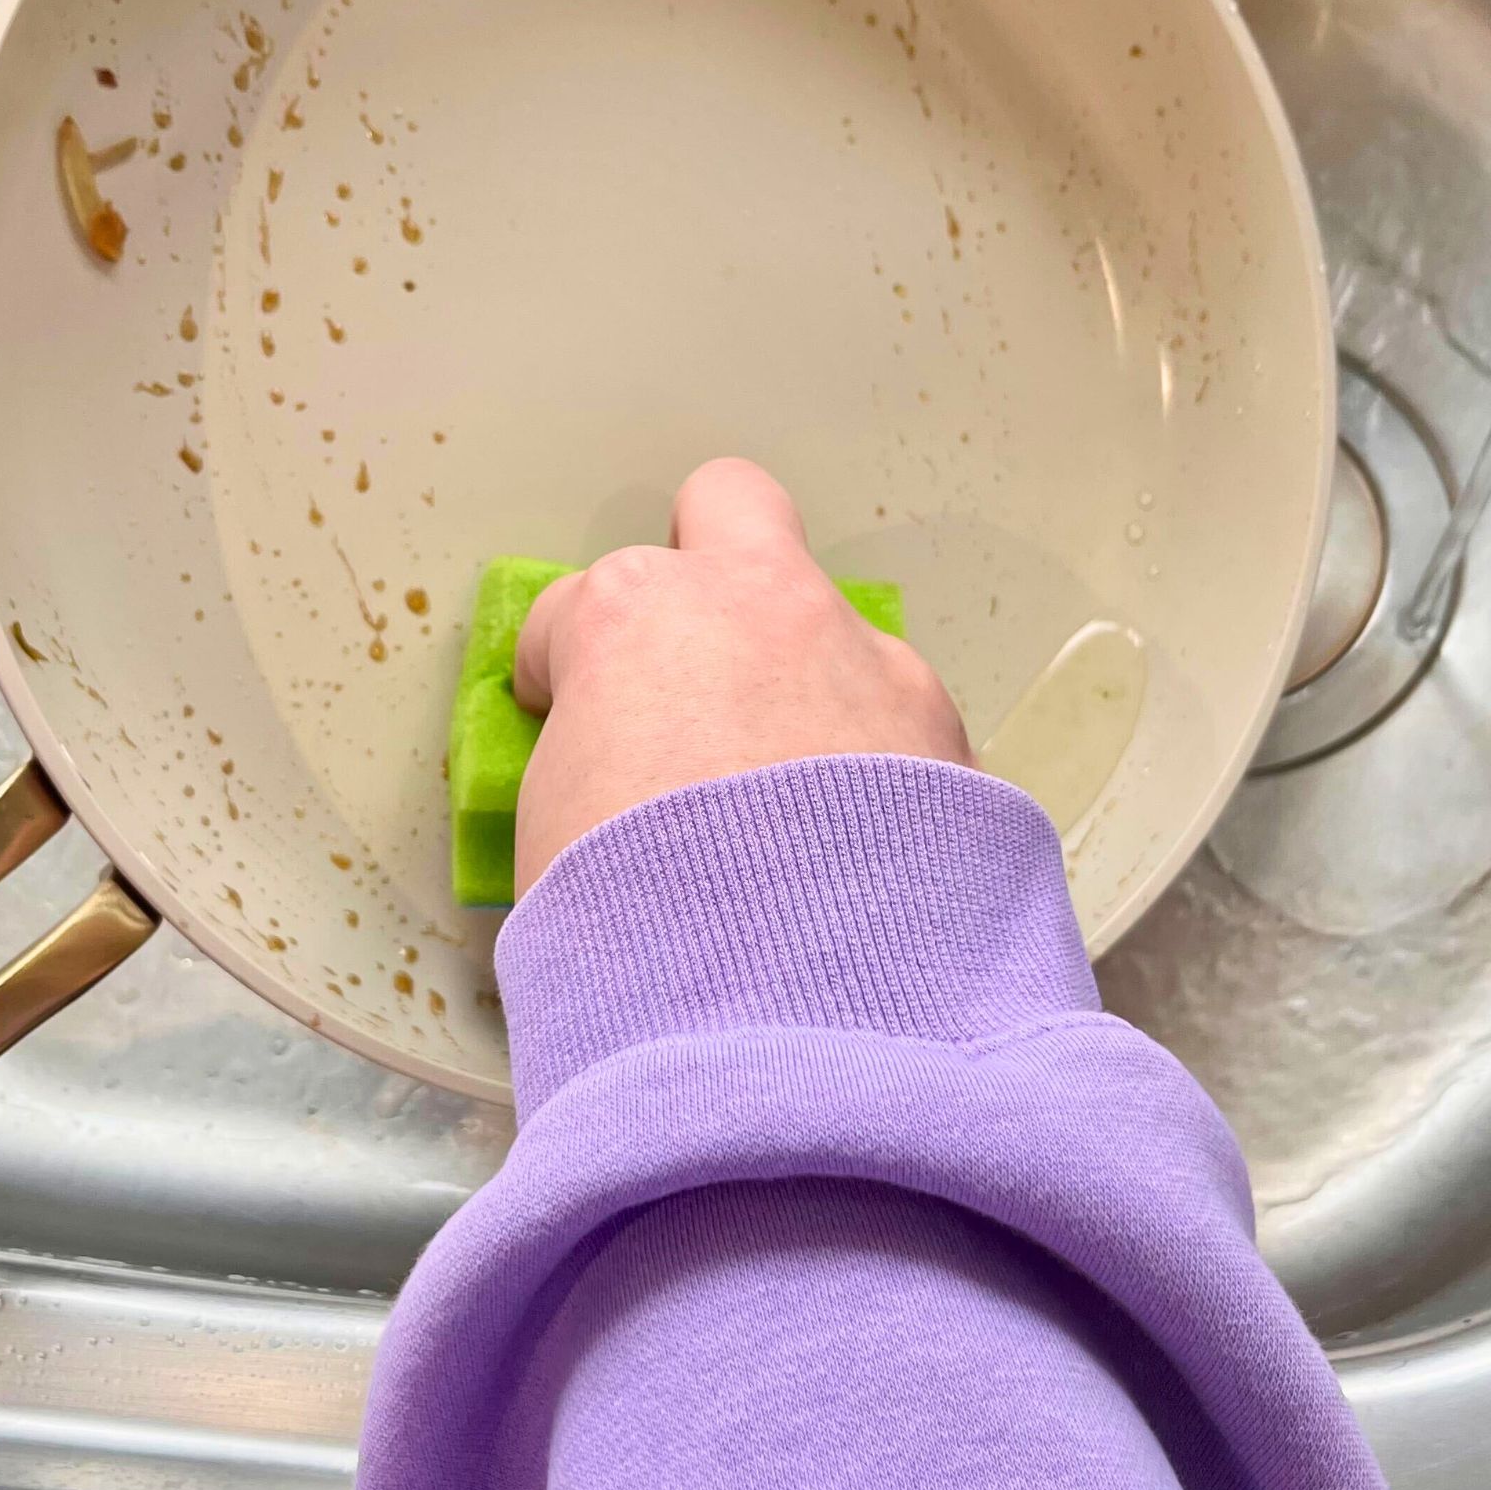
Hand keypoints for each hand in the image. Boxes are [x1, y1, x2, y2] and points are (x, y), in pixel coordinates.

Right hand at [512, 457, 972, 895]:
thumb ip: (587, 759)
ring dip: (805, 687)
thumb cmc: (630, 903)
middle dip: (706, 562)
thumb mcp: (551, 826)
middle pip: (729, 506)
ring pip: (828, 629)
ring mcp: (858, 650)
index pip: (572, 609)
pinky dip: (875, 766)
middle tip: (691, 658)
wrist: (782, 983)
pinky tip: (864, 851)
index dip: (562, 671)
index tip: (569, 720)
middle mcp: (753, 603)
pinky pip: (895, 721)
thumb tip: (618, 776)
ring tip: (798, 808)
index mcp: (631, 614)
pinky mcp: (939, 721)